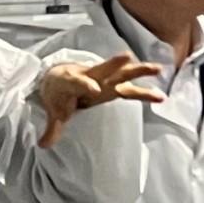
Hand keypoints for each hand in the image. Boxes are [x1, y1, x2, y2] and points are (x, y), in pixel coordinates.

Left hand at [35, 51, 165, 146]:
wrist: (61, 77)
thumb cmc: (58, 93)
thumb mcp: (54, 111)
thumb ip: (52, 128)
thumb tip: (42, 145)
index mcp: (71, 80)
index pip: (78, 81)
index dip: (85, 84)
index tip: (94, 90)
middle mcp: (90, 75)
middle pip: (104, 68)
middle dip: (116, 63)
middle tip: (128, 57)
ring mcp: (104, 78)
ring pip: (123, 72)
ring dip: (140, 71)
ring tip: (158, 69)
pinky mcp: (113, 84)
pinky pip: (131, 86)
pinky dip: (145, 91)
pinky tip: (161, 97)